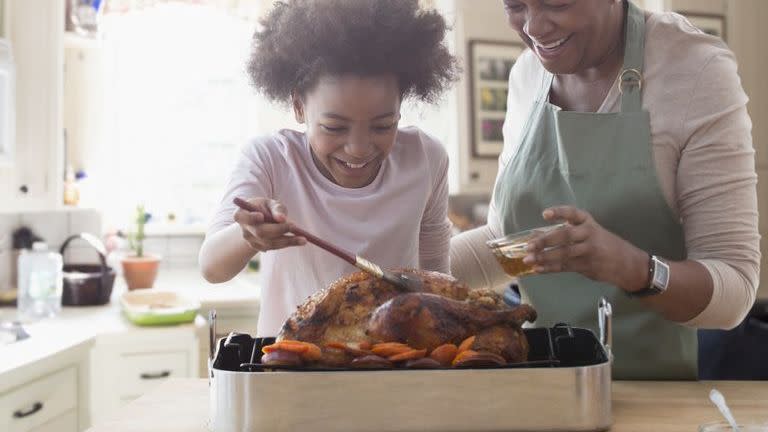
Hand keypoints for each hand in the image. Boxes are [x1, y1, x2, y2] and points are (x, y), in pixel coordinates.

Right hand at [232, 197, 305, 251]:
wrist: (260, 220)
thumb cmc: (266, 208)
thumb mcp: (271, 203)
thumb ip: (277, 208)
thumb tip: (281, 219)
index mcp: (241, 214)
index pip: (243, 217)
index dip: (251, 218)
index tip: (261, 216)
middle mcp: (244, 229)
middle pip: (260, 232)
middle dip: (278, 230)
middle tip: (295, 227)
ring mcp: (250, 240)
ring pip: (269, 243)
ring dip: (288, 241)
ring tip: (304, 239)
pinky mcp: (259, 248)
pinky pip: (274, 247)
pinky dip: (287, 244)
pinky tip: (298, 241)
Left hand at [522, 206, 647, 291]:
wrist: (629, 263)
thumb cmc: (603, 245)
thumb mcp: (589, 233)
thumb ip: (565, 232)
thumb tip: (535, 235)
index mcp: (588, 223)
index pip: (573, 213)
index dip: (559, 212)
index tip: (544, 215)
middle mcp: (589, 234)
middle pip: (565, 235)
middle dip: (545, 240)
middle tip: (529, 245)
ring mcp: (589, 251)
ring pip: (564, 253)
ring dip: (544, 257)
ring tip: (528, 260)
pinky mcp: (588, 266)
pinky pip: (566, 267)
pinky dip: (550, 268)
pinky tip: (538, 269)